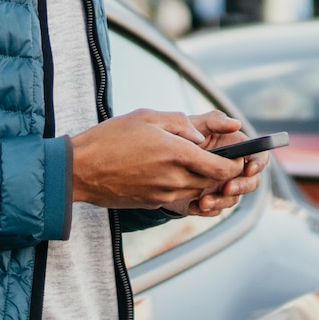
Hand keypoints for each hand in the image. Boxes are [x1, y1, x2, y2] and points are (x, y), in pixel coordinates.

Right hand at [69, 109, 261, 212]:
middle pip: (213, 182)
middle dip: (222, 172)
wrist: (80, 170)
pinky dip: (184, 186)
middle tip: (221, 158)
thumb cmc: (110, 138)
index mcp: (175, 152)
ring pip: (198, 191)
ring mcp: (163, 194)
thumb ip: (181, 123)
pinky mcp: (153, 203)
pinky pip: (179, 197)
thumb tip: (203, 136)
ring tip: (195, 163)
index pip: (222, 168)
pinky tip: (172, 171)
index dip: (236, 164)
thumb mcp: (146, 116)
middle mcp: (173, 177)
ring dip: (203, 180)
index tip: (238, 155)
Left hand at [185, 115, 270, 217]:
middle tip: (227, 188)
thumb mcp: (197, 125)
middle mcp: (235, 169)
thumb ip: (215, 121)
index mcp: (237, 148)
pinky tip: (194, 206)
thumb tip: (236, 124)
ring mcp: (224, 186)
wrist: (162, 158)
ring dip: (221, 201)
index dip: (258, 163)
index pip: (259, 156)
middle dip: (242, 186)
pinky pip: (215, 210)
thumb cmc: (185, 136)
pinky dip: (206, 210)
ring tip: (204, 201)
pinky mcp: (212, 199)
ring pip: (233, 199)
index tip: (248, 169)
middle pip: (252, 181)